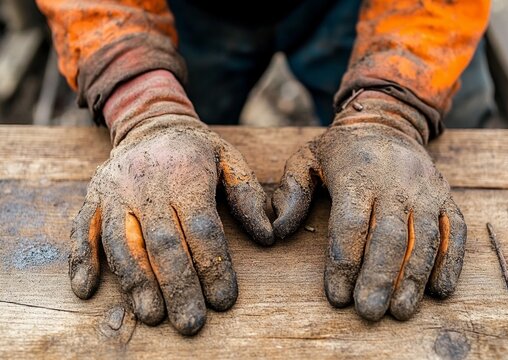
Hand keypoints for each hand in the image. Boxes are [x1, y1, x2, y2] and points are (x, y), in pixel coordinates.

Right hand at [69, 71, 272, 334]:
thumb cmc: (195, 149)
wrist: (150, 121)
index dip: (214, 266)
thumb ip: (247, 195)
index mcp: (186, 177)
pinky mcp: (93, 197)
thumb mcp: (228, 159)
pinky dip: (81, 259)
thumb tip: (268, 236)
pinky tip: (86, 289)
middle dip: (178, 286)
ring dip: (135, 281)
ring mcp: (115, 192)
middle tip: (190, 323)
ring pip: (122, 242)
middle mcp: (147, 187)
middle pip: (163, 243)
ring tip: (151, 315)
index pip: (202, 229)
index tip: (224, 300)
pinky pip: (82, 229)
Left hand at [272, 91, 465, 320]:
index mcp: (357, 177)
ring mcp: (425, 190)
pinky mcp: (445, 196)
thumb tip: (277, 231)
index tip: (337, 297)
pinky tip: (438, 290)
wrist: (386, 122)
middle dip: (379, 279)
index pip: (350, 226)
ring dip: (414, 278)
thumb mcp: (306, 159)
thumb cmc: (341, 151)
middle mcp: (395, 184)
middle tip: (368, 312)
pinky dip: (450, 261)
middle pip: (389, 238)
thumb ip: (291, 192)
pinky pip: (453, 231)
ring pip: (423, 239)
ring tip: (400, 311)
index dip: (344, 264)